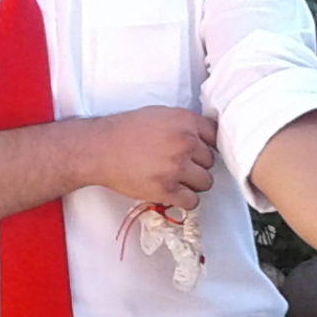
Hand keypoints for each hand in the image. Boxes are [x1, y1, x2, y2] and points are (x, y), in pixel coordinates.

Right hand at [83, 106, 216, 210]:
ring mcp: (176, 167)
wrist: (99, 148)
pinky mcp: (166, 189)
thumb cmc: (125, 131)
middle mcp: (184, 142)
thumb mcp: (159, 115)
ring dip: (192, 183)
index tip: (199, 151)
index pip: (216, 135)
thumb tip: (203, 138)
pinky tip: (172, 192)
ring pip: (205, 182)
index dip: (207, 145)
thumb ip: (184, 124)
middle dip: (196, 164)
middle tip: (177, 165)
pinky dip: (184, 199)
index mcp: (184, 121)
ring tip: (175, 179)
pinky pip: (192, 201)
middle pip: (210, 161)